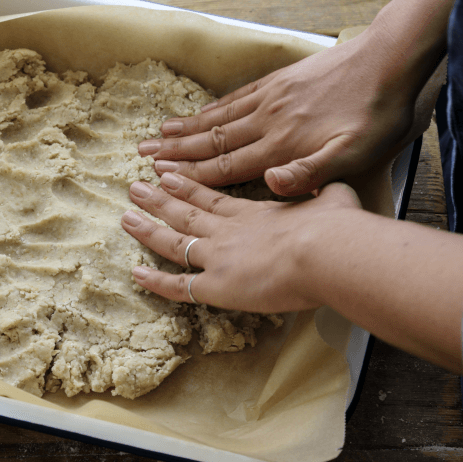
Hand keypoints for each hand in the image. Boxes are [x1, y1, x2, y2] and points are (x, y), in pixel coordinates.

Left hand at [120, 172, 361, 311]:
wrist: (325, 249)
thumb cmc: (336, 225)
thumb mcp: (332, 194)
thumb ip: (321, 188)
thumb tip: (329, 184)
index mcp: (254, 213)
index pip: (213, 200)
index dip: (189, 188)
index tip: (169, 175)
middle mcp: (229, 232)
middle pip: (186, 214)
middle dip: (160, 200)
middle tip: (136, 187)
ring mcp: (219, 258)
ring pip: (174, 243)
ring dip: (148, 229)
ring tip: (126, 215)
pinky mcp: (217, 286)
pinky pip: (179, 286)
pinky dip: (156, 282)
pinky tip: (135, 273)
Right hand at [137, 29, 427, 196]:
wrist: (387, 61)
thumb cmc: (375, 116)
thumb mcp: (353, 154)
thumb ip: (310, 172)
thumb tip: (270, 185)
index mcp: (282, 145)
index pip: (227, 165)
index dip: (191, 174)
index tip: (159, 177)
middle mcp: (268, 121)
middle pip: (213, 140)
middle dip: (176, 152)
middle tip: (143, 156)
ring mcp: (271, 98)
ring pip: (220, 117)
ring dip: (187, 128)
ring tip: (159, 134)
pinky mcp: (279, 81)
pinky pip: (237, 97)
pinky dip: (214, 107)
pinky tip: (202, 111)